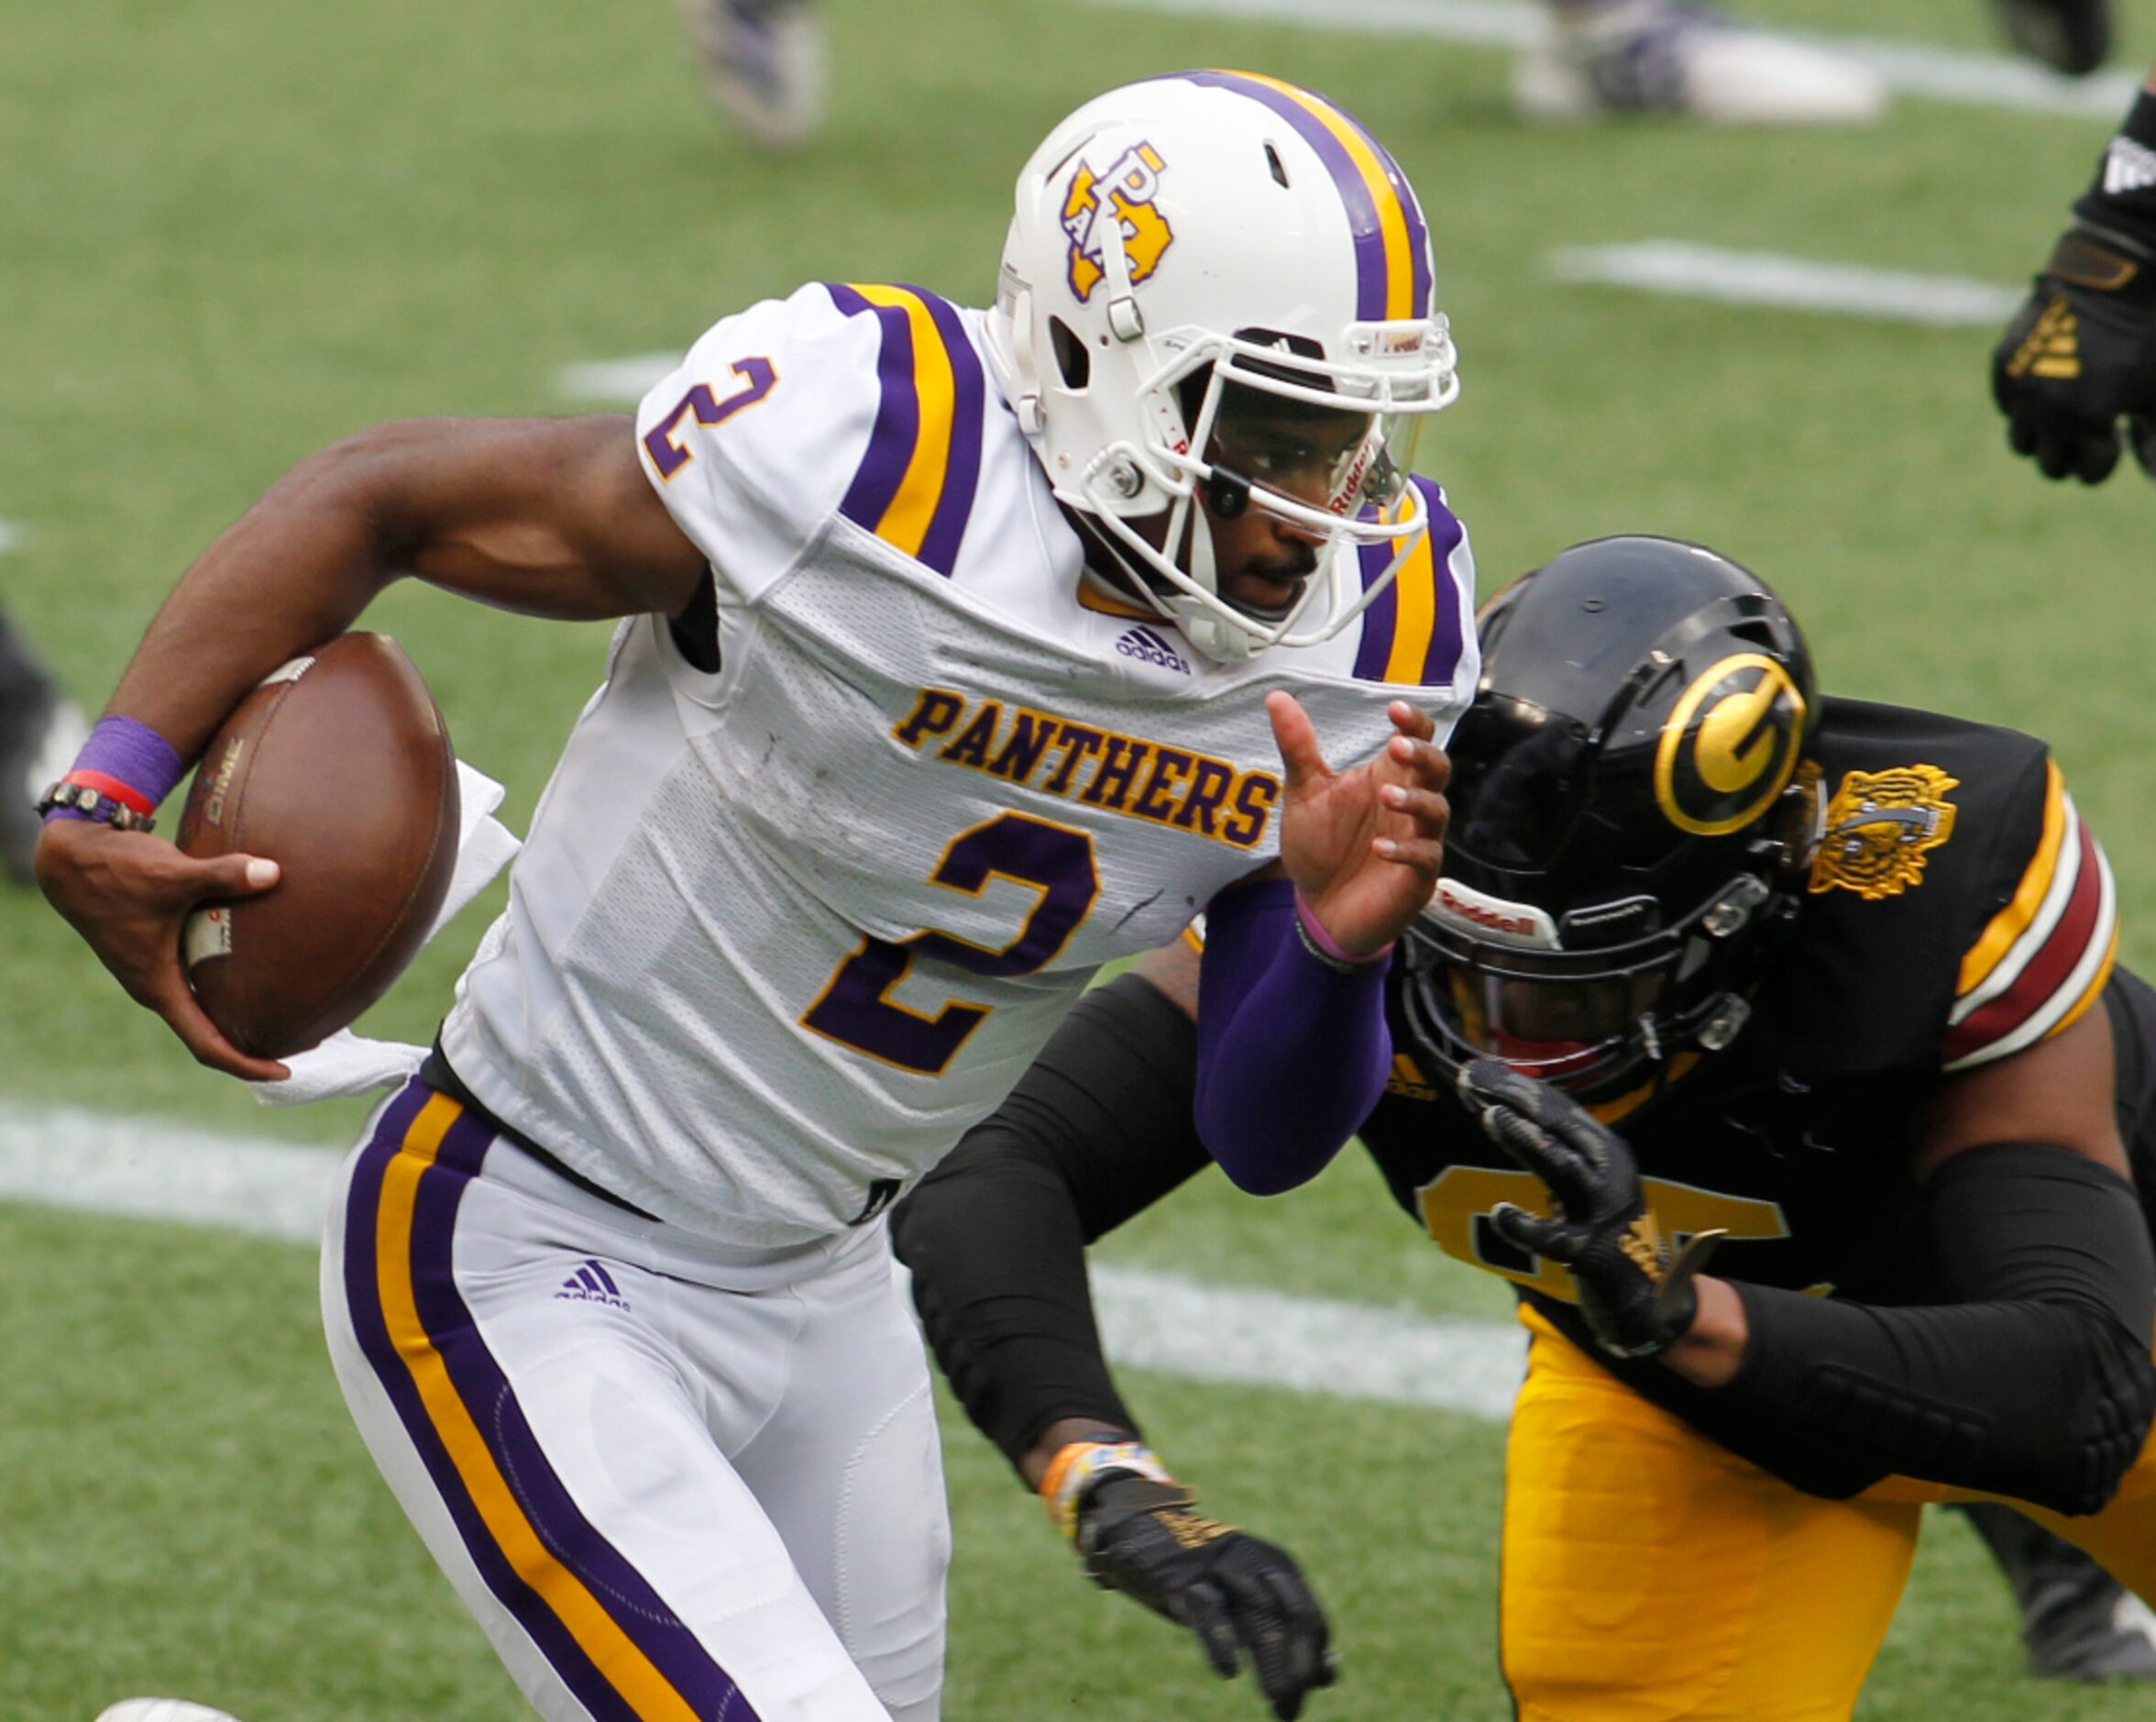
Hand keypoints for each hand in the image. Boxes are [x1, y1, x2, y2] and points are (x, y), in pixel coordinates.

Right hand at [35, 818, 289, 1080]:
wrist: (72, 855)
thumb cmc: (116, 871)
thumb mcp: (173, 875)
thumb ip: (225, 875)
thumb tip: (275, 872)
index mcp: (157, 986)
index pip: (207, 1045)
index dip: (247, 1064)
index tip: (285, 1072)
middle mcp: (156, 986)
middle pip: (210, 1033)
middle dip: (253, 1043)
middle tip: (303, 1043)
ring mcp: (154, 969)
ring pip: (204, 1006)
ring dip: (241, 1014)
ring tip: (289, 1012)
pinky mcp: (158, 948)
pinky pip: (199, 979)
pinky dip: (228, 983)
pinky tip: (261, 967)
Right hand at [1078, 1472, 1337, 1719]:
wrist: (1146, 1529)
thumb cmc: (1205, 1577)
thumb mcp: (1247, 1600)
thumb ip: (1285, 1632)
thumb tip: (1329, 1675)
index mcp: (1279, 1568)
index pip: (1312, 1621)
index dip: (1313, 1664)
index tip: (1297, 1701)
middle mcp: (1257, 1564)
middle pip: (1294, 1618)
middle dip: (1298, 1665)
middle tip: (1290, 1708)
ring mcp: (1220, 1568)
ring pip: (1259, 1617)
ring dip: (1272, 1662)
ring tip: (1276, 1699)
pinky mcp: (1183, 1578)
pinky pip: (1209, 1609)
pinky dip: (1223, 1641)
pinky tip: (1230, 1671)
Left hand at [1269, 693, 1448, 956]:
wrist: (1319, 908)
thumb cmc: (1321, 847)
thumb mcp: (1303, 794)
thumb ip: (1296, 748)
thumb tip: (1276, 697)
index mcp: (1387, 776)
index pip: (1416, 739)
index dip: (1414, 722)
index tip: (1395, 708)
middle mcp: (1409, 804)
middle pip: (1438, 768)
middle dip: (1423, 754)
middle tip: (1397, 746)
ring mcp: (1417, 840)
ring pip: (1437, 810)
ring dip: (1415, 800)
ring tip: (1386, 795)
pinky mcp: (1416, 877)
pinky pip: (1425, 858)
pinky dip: (1405, 851)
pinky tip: (1378, 847)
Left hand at [1457, 1058, 1721, 1359]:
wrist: (1641, 1291)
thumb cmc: (1598, 1225)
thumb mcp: (1579, 1177)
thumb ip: (1546, 1145)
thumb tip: (1494, 1105)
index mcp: (1604, 1150)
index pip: (1557, 1108)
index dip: (1517, 1086)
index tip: (1476, 1070)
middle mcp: (1608, 1172)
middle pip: (1559, 1126)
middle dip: (1514, 1098)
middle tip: (1472, 1079)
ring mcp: (1601, 1211)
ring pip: (1562, 1167)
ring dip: (1526, 1140)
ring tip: (1490, 1116)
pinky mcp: (1590, 1252)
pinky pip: (1554, 1238)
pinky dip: (1527, 1226)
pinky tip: (1500, 1213)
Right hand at [1992, 223, 2155, 483]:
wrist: (2110, 277)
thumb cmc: (2145, 334)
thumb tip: (2153, 479)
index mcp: (2091, 420)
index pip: (2089, 474)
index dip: (2106, 459)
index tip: (2115, 436)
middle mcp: (2049, 411)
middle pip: (2052, 467)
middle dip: (2072, 455)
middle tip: (2088, 432)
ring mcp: (2022, 389)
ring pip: (2023, 443)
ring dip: (2045, 437)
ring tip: (2065, 414)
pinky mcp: (2005, 367)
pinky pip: (2008, 407)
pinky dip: (2026, 405)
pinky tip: (2051, 383)